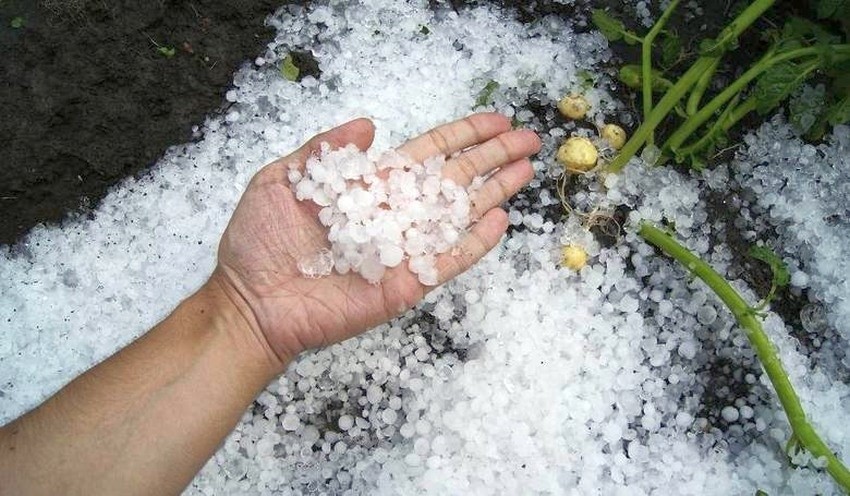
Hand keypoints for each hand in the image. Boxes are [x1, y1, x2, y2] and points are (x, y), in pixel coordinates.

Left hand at [213, 114, 540, 369]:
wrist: (250, 301)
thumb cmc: (259, 242)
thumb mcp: (282, 180)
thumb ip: (326, 150)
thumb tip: (369, 122)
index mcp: (371, 185)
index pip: (429, 154)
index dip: (464, 135)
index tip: (497, 120)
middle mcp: (395, 214)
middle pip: (455, 179)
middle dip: (493, 157)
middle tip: (530, 139)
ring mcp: (404, 249)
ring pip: (459, 215)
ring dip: (494, 192)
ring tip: (527, 170)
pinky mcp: (406, 283)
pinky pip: (448, 261)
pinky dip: (475, 243)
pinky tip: (500, 221)